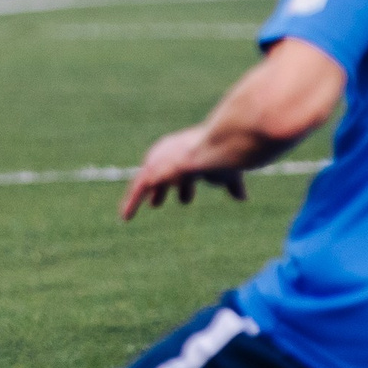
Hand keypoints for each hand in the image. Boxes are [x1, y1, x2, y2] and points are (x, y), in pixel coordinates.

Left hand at [118, 125, 248, 221]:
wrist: (214, 149)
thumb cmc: (223, 158)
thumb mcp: (227, 174)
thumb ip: (232, 185)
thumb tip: (242, 198)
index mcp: (189, 152)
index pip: (182, 171)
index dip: (184, 186)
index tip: (184, 199)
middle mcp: (169, 154)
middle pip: (163, 176)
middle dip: (162, 190)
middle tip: (156, 203)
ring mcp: (158, 163)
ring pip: (147, 183)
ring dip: (149, 195)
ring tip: (148, 208)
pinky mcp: (150, 172)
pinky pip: (136, 191)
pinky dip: (130, 203)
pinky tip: (124, 217)